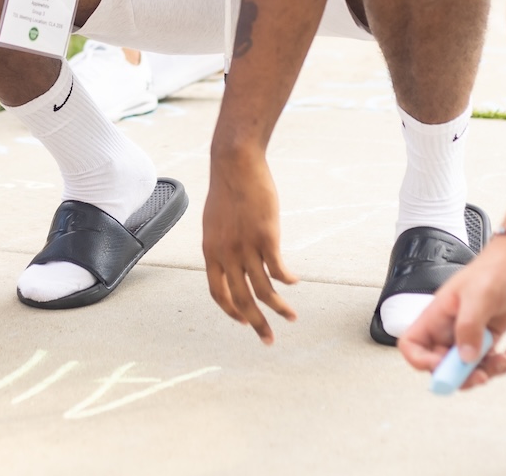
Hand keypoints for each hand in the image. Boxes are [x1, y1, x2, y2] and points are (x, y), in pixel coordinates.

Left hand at [201, 145, 298, 343]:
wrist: (235, 165)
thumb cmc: (227, 189)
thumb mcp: (215, 222)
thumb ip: (222, 244)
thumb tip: (233, 260)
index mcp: (211, 251)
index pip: (218, 292)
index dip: (231, 311)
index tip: (243, 322)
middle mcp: (226, 254)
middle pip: (242, 299)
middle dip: (256, 324)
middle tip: (269, 340)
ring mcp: (246, 247)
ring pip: (264, 290)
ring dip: (279, 308)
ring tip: (292, 318)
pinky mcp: (267, 237)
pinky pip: (278, 269)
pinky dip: (287, 280)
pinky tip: (294, 282)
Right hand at [398, 235, 505, 387]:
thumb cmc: (495, 269)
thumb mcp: (480, 296)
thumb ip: (469, 328)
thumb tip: (465, 358)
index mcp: (437, 315)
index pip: (412, 344)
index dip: (420, 361)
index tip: (442, 366)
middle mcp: (449, 328)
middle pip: (440, 365)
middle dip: (460, 377)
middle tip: (480, 375)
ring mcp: (468, 335)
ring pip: (466, 369)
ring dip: (485, 372)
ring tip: (502, 360)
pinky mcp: (487, 339)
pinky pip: (487, 363)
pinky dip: (500, 365)